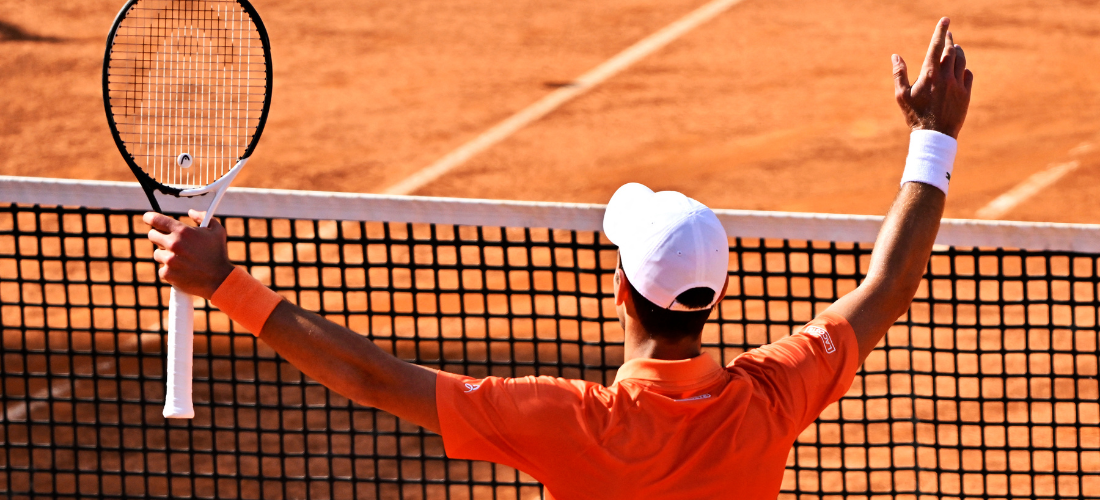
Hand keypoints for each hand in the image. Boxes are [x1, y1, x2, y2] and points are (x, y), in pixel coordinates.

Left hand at [144, 209, 235, 298]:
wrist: (219, 280)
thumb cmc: (218, 254)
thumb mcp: (217, 231)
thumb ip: (203, 217)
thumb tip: (191, 212)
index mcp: (182, 231)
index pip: (155, 219)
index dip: (150, 217)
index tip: (149, 218)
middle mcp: (173, 244)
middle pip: (152, 235)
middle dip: (159, 237)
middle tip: (169, 241)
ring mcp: (169, 260)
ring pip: (157, 253)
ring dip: (165, 254)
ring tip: (181, 259)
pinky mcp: (167, 274)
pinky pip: (162, 268)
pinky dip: (169, 269)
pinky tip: (182, 270)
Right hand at [893, 17, 973, 138]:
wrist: (935, 136)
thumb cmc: (915, 116)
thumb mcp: (901, 96)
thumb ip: (899, 74)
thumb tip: (895, 56)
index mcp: (929, 75)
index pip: (937, 46)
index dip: (941, 31)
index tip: (945, 20)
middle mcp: (946, 77)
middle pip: (951, 51)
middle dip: (949, 40)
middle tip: (948, 33)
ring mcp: (958, 85)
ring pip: (961, 61)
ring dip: (958, 52)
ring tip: (954, 48)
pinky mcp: (966, 94)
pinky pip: (968, 75)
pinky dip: (964, 69)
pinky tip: (960, 69)